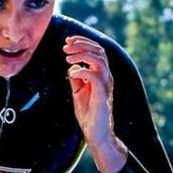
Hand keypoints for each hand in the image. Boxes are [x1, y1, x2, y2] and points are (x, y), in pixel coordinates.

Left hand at [63, 35, 126, 172]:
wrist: (95, 131)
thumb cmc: (88, 112)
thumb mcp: (78, 91)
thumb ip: (76, 78)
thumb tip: (72, 66)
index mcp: (101, 74)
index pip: (96, 51)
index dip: (83, 42)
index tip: (67, 41)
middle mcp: (106, 77)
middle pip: (99, 51)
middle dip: (82, 44)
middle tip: (65, 46)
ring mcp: (106, 85)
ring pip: (100, 60)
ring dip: (82, 55)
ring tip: (67, 57)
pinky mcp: (102, 95)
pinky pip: (95, 77)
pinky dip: (83, 71)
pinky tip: (72, 74)